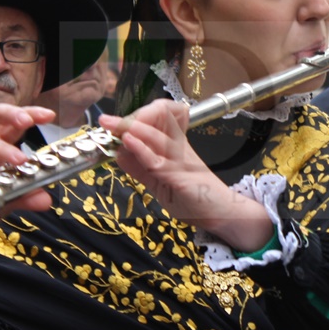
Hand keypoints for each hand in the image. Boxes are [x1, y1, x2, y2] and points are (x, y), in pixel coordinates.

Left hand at [98, 101, 273, 251]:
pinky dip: (140, 149)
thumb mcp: (160, 181)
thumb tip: (118, 153)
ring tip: (111, 124)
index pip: (160, 117)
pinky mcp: (180, 176)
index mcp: (175, 145)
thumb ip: (140, 168)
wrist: (222, 214)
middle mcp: (178, 147)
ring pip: (155, 136)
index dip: (138, 115)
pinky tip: (128, 141)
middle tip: (106, 121)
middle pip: (157, 118)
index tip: (117, 124)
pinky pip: (158, 159)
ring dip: (130, 128)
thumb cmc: (195, 198)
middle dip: (128, 118)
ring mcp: (180, 160)